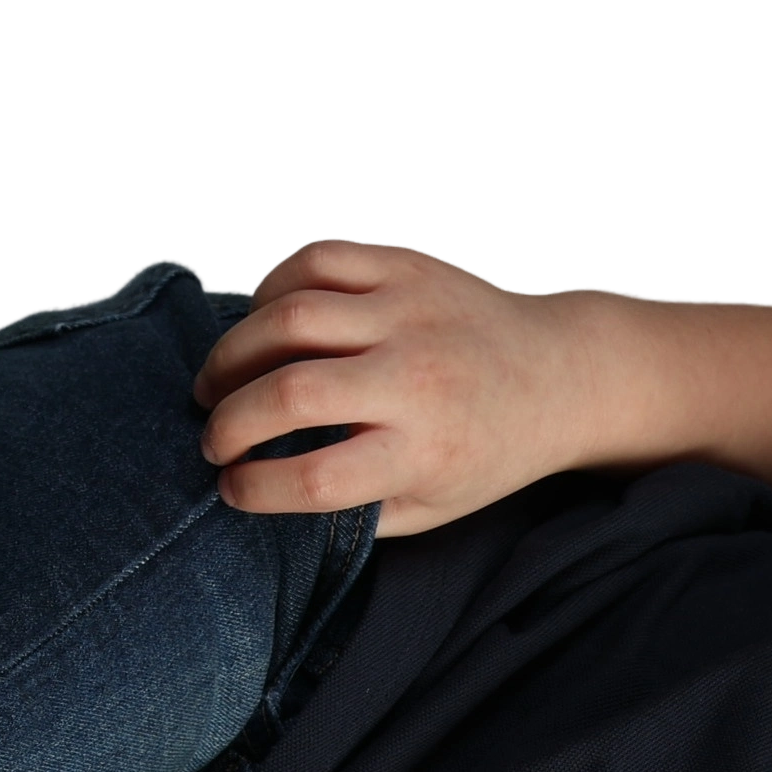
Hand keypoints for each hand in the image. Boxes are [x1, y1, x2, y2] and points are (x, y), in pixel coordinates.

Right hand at [191, 236, 603, 532]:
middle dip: (229, 422)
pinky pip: (315, 260)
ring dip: (233, 352)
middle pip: (293, 394)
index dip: (256, 488)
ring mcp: (410, 313)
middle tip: (212, 437)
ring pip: (290, 318)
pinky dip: (271, 288)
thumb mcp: (436, 506)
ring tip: (219, 380)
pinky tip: (262, 322)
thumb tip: (270, 497)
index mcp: (426, 452)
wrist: (558, 376)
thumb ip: (359, 512)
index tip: (231, 488)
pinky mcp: (406, 265)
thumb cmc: (487, 450)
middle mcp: (417, 380)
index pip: (317, 478)